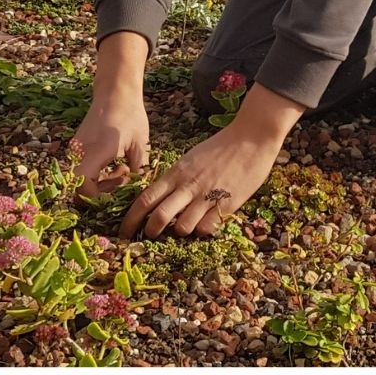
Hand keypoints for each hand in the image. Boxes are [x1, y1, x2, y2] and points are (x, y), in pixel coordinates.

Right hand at [73, 91, 149, 197]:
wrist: (115, 91)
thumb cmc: (130, 115)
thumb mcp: (140, 144)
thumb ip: (138, 170)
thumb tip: (138, 192)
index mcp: (95, 152)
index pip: (83, 188)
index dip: (99, 198)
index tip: (120, 192)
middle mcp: (80, 152)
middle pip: (80, 188)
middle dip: (102, 192)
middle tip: (124, 180)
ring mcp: (76, 150)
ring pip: (81, 180)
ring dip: (101, 183)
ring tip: (123, 170)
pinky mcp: (77, 147)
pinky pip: (82, 169)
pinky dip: (97, 174)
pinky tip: (116, 164)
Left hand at [118, 121, 278, 238]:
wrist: (252, 136)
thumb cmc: (222, 146)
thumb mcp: (192, 158)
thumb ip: (177, 177)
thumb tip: (162, 198)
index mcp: (177, 172)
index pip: (145, 199)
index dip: (130, 219)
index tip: (123, 232)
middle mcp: (188, 185)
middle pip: (158, 218)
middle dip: (149, 233)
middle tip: (149, 237)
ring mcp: (207, 196)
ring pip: (182, 227)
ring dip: (180, 232)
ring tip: (185, 227)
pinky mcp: (226, 204)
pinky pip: (207, 228)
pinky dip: (203, 230)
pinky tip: (207, 223)